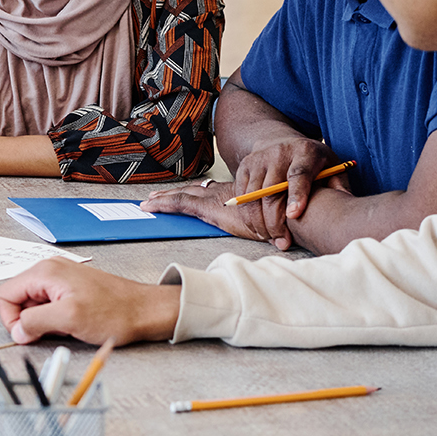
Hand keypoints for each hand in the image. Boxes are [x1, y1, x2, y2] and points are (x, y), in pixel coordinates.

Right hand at [0, 259, 180, 345]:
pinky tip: (71, 323)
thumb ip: (35, 322)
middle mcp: (48, 270)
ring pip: (31, 305)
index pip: (3, 295)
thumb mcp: (69, 319)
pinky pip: (47, 306)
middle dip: (28, 321)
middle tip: (51, 330)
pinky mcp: (69, 289)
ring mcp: (59, 279)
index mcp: (44, 272)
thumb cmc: (116, 312)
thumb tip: (17, 331)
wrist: (145, 310)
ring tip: (65, 326)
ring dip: (43, 321)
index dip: (10, 319)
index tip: (28, 333)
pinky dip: (54, 319)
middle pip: (16, 299)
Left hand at [141, 180, 286, 246]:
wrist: (288, 214)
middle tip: (155, 197)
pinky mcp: (210, 209)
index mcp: (235, 197)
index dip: (193, 193)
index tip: (181, 195)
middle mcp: (223, 195)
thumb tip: (282, 243)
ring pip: (182, 196)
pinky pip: (180, 203)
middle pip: (192, 193)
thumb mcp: (275, 224)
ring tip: (148, 203)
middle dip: (173, 195)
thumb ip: (272, 230)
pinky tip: (151, 206)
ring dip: (164, 199)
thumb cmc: (286, 220)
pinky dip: (164, 204)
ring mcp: (215, 200)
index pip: (208, 194)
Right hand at [230, 136, 347, 229]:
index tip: (294, 215)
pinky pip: (241, 196)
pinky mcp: (244, 167)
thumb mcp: (331, 167)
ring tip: (271, 239)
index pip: (298, 174)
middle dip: (275, 221)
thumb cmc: (313, 162)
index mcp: (305, 152)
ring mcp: (258, 159)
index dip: (296, 195)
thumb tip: (345, 208)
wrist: (283, 143)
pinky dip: (247, 216)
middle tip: (283, 242)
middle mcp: (279, 152)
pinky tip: (259, 229)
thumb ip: (339, 186)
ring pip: (252, 197)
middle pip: (271, 191)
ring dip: (259, 222)